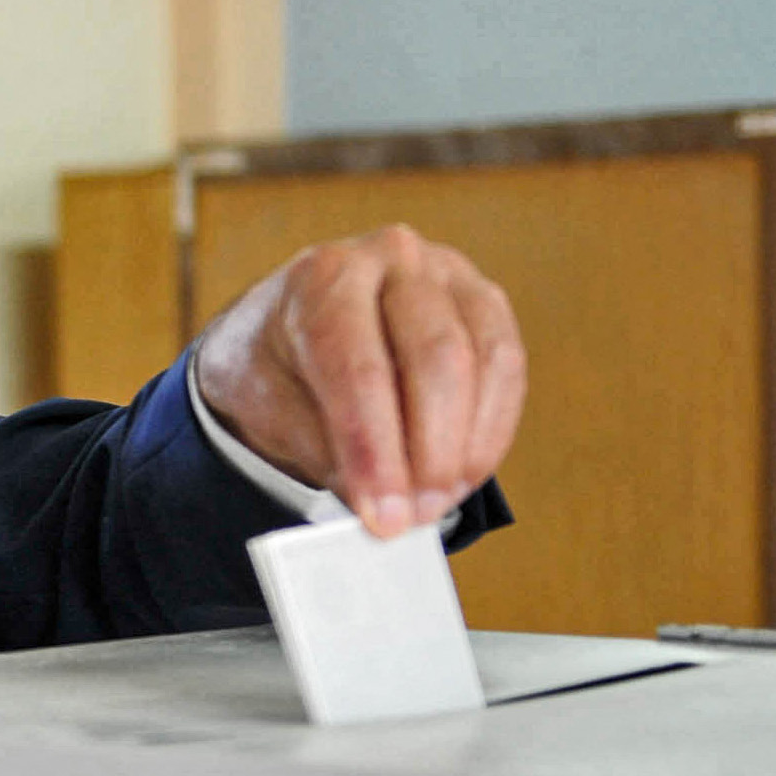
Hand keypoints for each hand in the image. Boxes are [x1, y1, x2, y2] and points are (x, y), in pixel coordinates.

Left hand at [191, 224, 527, 538]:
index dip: (376, 452)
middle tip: (417, 517)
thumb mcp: (269, 410)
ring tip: (437, 502)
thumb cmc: (275, 368)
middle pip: (435, 358)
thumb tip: (377, 508)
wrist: (285, 325)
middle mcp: (389, 258)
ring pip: (483, 360)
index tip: (384, 516)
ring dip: (467, 446)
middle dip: (431, 453)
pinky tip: (465, 473)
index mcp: (324, 278)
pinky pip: (507, 365)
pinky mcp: (481, 298)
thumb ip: (322, 453)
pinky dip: (491, 429)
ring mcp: (445, 272)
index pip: (360, 369)